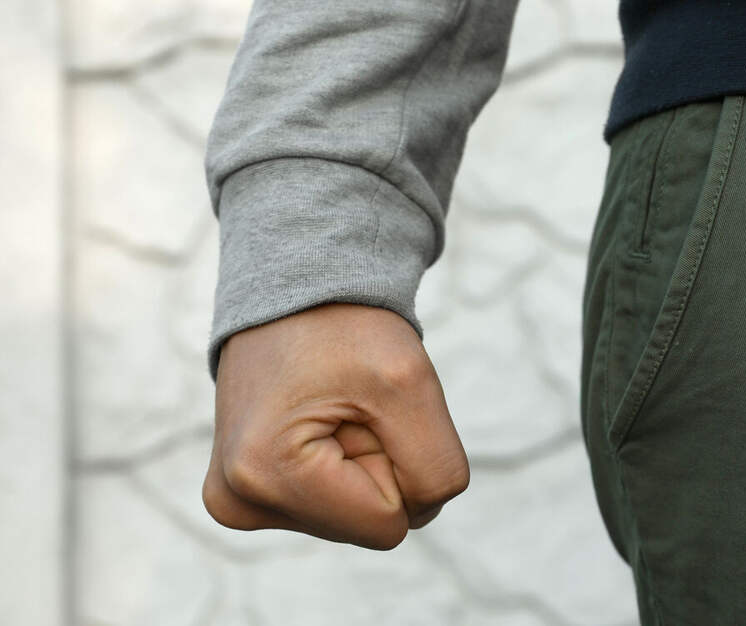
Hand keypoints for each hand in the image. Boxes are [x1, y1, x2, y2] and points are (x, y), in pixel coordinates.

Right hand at [202, 302, 468, 549]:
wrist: (294, 292)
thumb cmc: (349, 329)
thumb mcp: (412, 384)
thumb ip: (435, 469)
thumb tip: (416, 516)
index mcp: (266, 475)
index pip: (390, 522)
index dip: (399, 460)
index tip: (365, 406)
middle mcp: (238, 501)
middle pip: (370, 525)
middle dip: (378, 462)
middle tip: (348, 403)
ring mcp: (238, 502)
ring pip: (355, 518)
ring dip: (362, 461)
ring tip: (329, 406)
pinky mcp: (247, 496)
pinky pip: (335, 507)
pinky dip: (343, 466)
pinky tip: (315, 420)